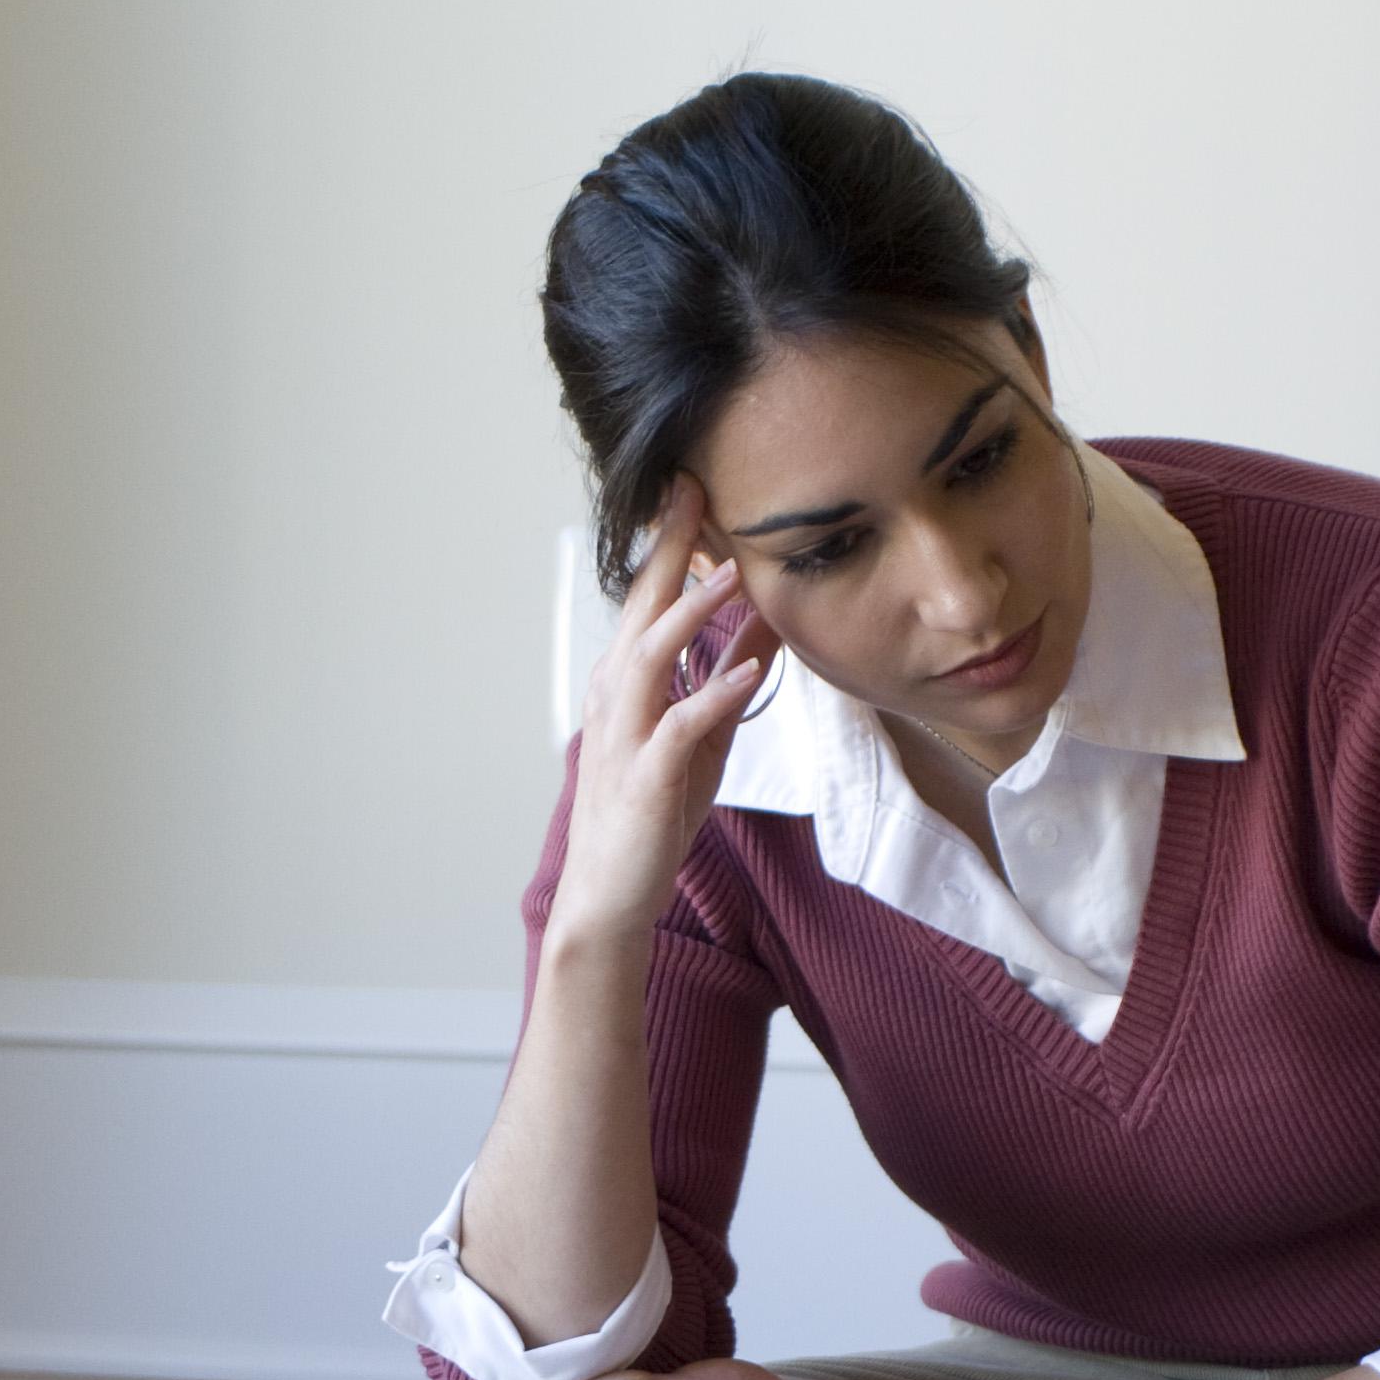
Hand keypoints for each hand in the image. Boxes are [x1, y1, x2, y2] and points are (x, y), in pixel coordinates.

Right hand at [548, 506, 776, 946]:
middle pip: (641, 608)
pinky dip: (711, 697)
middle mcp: (616, 696)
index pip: (648, 597)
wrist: (611, 894)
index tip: (695, 485)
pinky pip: (677, 728)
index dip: (672, 542)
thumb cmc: (652, 811)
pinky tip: (745, 673)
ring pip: (651, 657)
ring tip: (733, 574)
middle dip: (671, 548)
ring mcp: (626, 736)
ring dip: (692, 613)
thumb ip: (728, 674)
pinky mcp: (644, 778)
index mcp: (625, 680)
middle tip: (697, 488)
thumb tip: (768, 619)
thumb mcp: (703, 733)